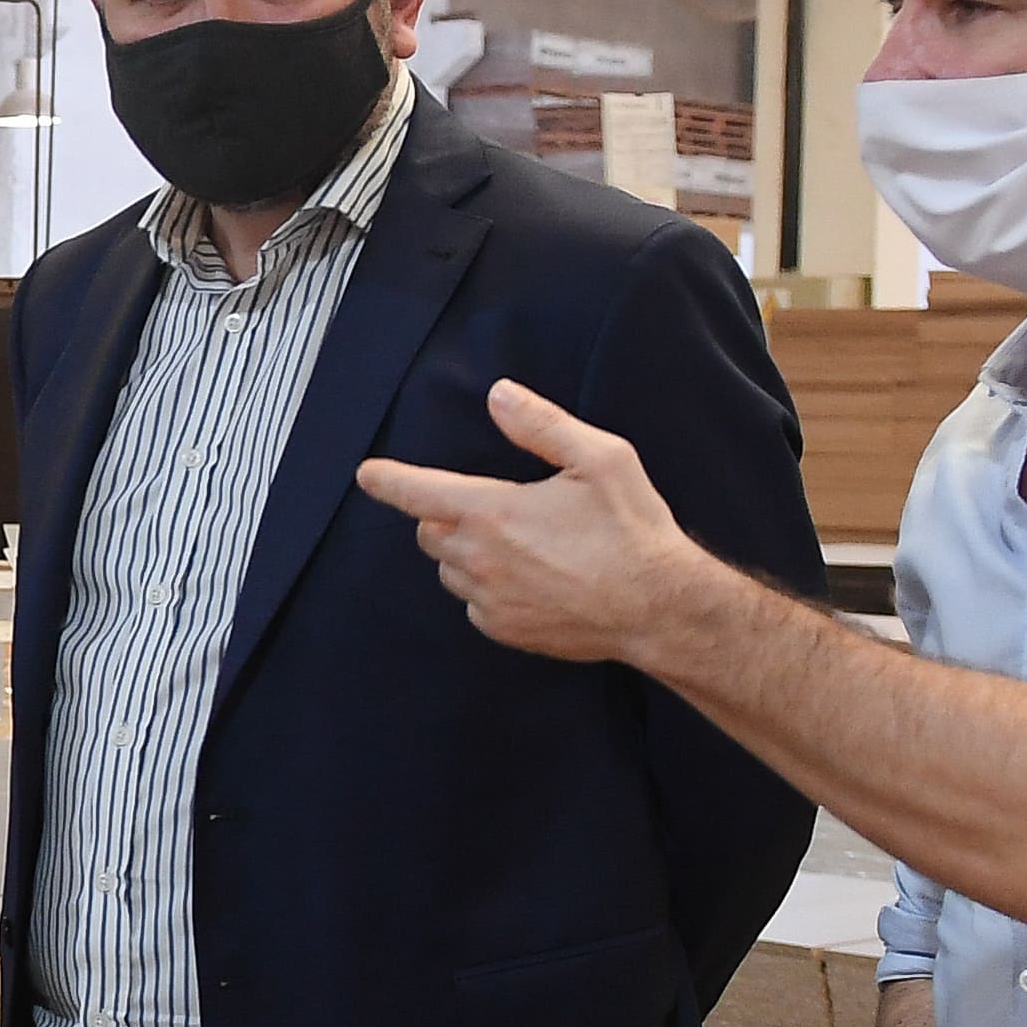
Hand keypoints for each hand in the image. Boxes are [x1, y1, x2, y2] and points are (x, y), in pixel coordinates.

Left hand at [356, 380, 723, 666]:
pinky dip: (486, 590)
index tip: (368, 474)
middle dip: (444, 517)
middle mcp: (479, 559)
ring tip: (516, 545)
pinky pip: (474, 606)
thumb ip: (542, 426)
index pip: (418, 492)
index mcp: (493, 512)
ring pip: (449, 571)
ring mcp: (489, 600)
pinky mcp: (505, 630)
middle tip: (492, 509)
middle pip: (429, 533)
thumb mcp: (600, 459)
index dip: (389, 480)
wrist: (658, 608)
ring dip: (464, 554)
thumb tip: (500, 397)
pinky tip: (528, 579)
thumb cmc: (632, 531)